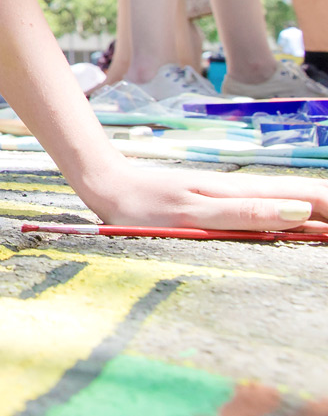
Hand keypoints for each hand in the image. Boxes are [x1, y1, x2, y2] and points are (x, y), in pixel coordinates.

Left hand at [82, 161, 327, 231]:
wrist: (109, 188)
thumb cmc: (144, 207)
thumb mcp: (193, 215)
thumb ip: (244, 215)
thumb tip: (300, 212)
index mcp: (244, 194)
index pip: (310, 197)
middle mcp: (246, 193)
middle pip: (308, 199)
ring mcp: (236, 198)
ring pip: (292, 203)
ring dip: (320, 214)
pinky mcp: (224, 205)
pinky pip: (272, 210)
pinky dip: (297, 219)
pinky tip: (303, 227)